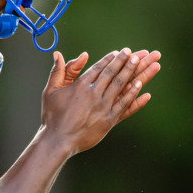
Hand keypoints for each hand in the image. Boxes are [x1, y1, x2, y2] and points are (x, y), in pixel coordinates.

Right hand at [46, 49, 160, 121]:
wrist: (58, 140)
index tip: (119, 52)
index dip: (110, 59)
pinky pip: (124, 104)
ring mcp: (103, 106)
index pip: (99, 67)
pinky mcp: (109, 120)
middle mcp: (94, 93)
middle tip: (134, 53)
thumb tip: (57, 53)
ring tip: (141, 61)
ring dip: (132, 72)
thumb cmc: (52, 116)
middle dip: (124, 61)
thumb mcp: (51, 90)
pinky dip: (133, 94)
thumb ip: (57, 71)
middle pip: (112, 73)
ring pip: (121, 85)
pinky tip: (140, 85)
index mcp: (80, 85)